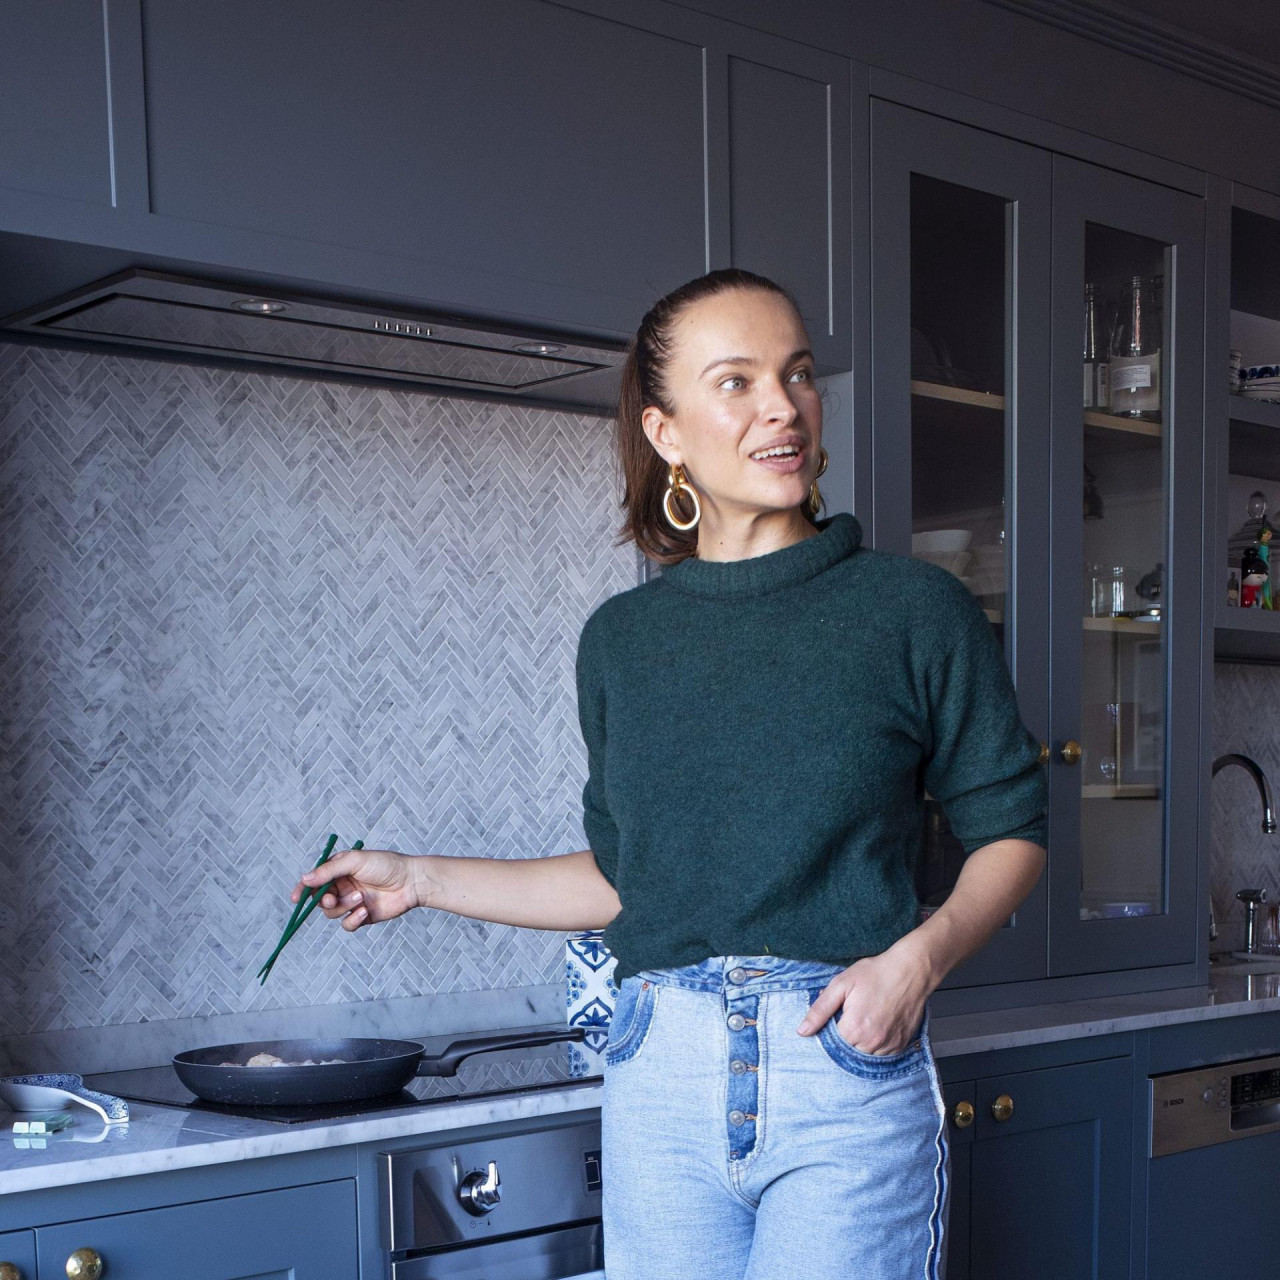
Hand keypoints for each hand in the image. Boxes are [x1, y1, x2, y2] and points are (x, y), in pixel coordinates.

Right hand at [292, 848, 426, 932]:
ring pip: (332, 912)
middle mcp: (344, 886)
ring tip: (362, 897)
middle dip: (323, 900)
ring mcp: (352, 902)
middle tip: (332, 898)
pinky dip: (353, 920)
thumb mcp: (355, 861)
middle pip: (320, 899)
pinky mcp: (362, 916)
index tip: (296, 898)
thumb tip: (305, 879)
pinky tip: (365, 911)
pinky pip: (347, 925)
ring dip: (344, 906)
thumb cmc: (386, 865)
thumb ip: (329, 871)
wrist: (412, 882)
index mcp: (340, 869)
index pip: (315, 880)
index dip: (303, 889)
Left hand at [795, 941, 935, 1054]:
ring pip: (865, 1054)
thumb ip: (819, 1010)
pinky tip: (878, 1023)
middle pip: (848, 1051)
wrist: (910, 970)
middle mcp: (872, 1042)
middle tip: (853, 1013)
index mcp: (853, 1028)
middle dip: (846, 1036)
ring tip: (866, 1017)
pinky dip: (877, 1043)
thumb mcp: (841, 984)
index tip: (838, 1016)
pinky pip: (882, 1054)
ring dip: (861, 1042)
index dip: (831, 1029)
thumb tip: (802, 1031)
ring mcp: (889, 1045)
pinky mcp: (901, 1045)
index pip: (832, 1044)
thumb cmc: (875, 973)